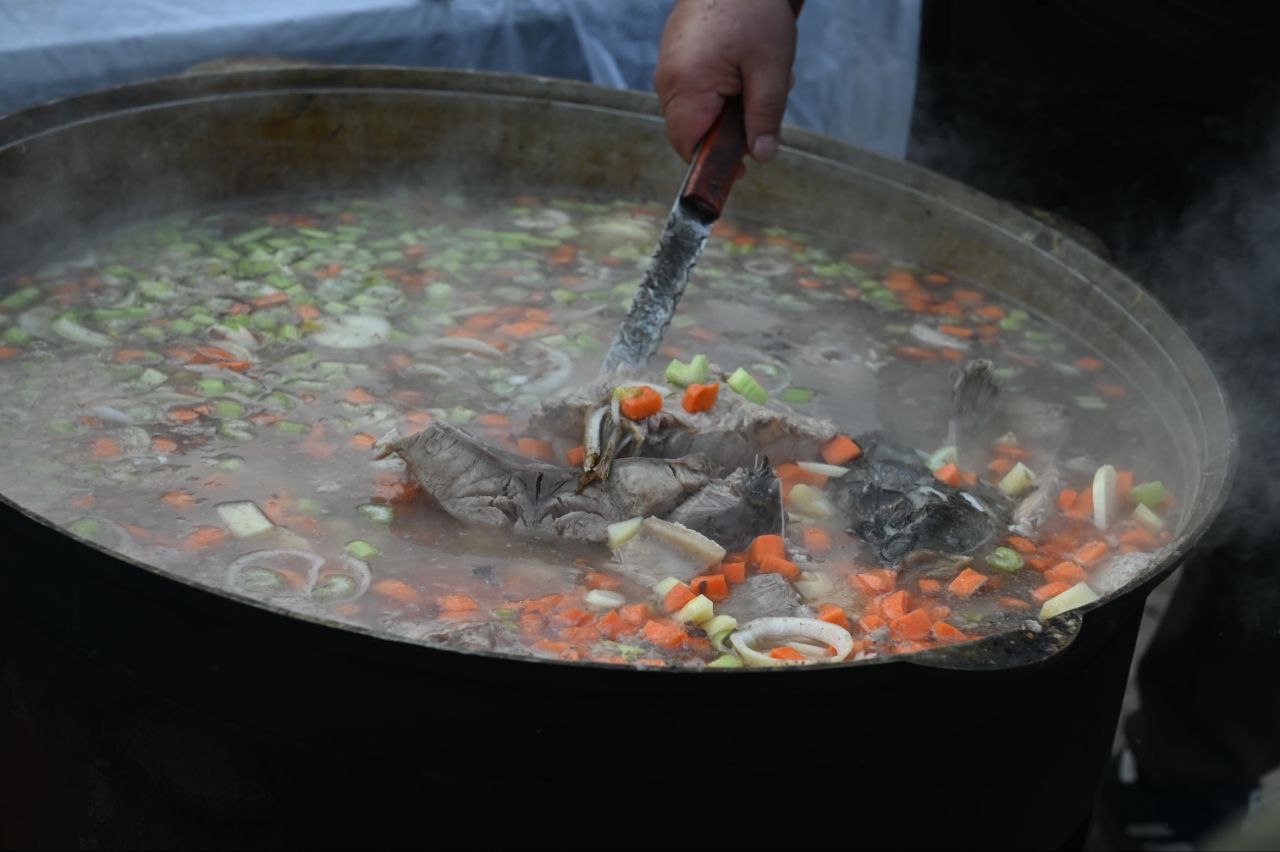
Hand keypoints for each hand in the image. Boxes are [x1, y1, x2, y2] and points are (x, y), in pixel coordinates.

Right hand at [653, 0, 797, 162]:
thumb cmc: (754, 10)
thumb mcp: (771, 69)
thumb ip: (765, 117)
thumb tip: (762, 157)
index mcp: (686, 86)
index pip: (689, 146)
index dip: (714, 163)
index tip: (742, 168)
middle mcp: (668, 79)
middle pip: (693, 129)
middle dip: (730, 128)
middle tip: (765, 107)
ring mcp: (668, 64)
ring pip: (698, 107)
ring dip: (731, 105)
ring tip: (761, 77)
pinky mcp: (676, 53)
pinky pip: (695, 86)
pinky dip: (722, 86)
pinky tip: (746, 65)